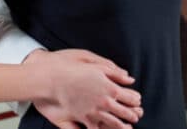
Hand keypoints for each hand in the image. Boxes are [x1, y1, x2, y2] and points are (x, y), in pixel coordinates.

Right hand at [25, 49, 142, 128]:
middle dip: (132, 114)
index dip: (135, 100)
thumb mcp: (97, 65)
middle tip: (137, 116)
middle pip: (123, 112)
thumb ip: (115, 73)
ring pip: (111, 123)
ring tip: (128, 128)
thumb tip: (129, 78)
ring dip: (121, 126)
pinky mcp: (79, 119)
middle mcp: (103, 103)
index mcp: (110, 88)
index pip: (130, 97)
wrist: (49, 77)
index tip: (138, 101)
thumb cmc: (72, 68)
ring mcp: (91, 113)